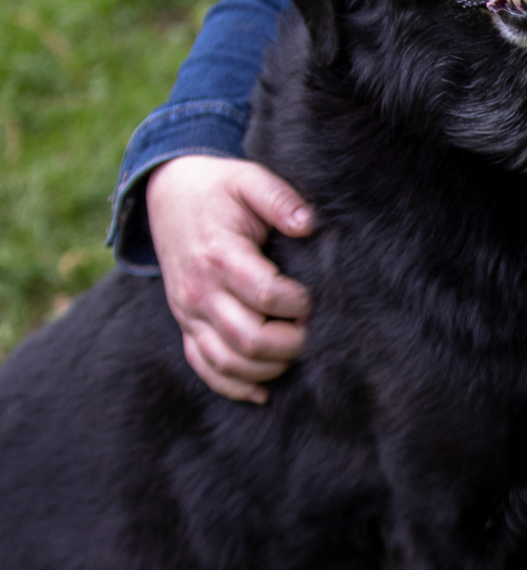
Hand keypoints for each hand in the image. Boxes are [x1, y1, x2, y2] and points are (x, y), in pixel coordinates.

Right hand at [145, 156, 315, 402]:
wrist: (168, 194)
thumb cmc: (218, 188)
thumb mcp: (249, 178)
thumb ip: (280, 198)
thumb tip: (309, 224)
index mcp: (219, 255)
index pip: (266, 296)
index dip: (299, 303)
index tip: (314, 296)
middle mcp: (199, 291)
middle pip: (249, 339)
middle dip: (291, 343)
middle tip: (314, 330)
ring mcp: (188, 313)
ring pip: (228, 362)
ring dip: (269, 368)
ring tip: (295, 351)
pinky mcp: (185, 325)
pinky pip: (205, 367)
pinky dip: (234, 386)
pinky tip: (263, 390)